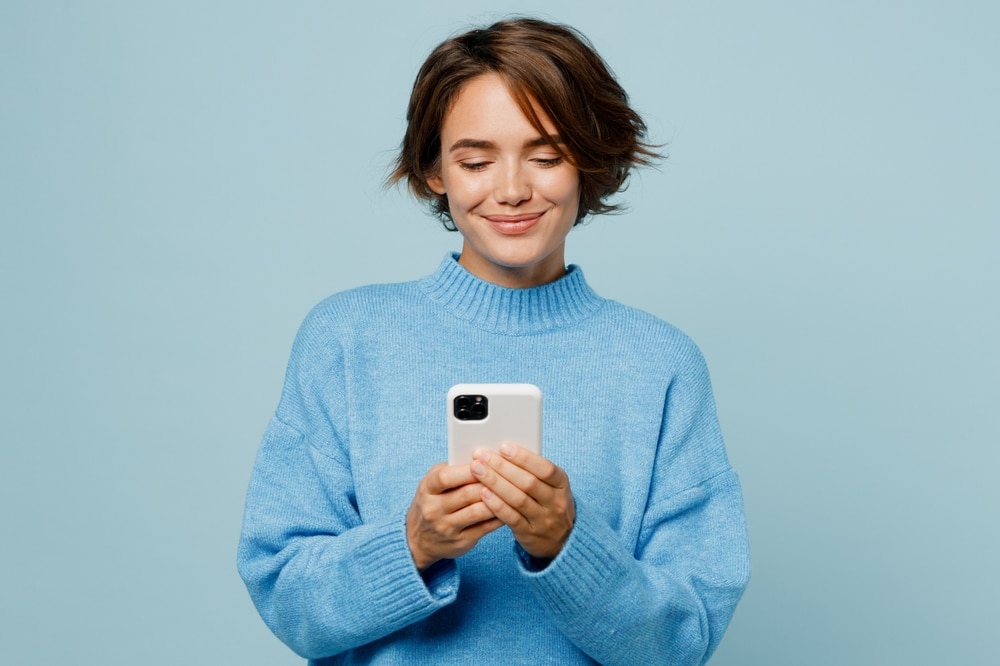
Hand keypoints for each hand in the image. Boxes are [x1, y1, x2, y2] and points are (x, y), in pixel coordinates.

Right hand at [406, 463, 503, 570]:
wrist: (417, 539)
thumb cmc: (432, 501)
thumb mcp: (433, 484)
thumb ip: (454, 471)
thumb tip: (484, 457)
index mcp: (427, 489)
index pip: (446, 477)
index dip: (468, 470)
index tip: (487, 461)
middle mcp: (433, 509)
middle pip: (466, 494)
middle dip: (489, 483)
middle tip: (509, 473)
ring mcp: (446, 528)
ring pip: (478, 512)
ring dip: (497, 500)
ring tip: (513, 489)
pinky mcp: (460, 542)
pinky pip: (485, 527)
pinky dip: (499, 516)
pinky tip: (511, 507)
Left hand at [470, 444, 574, 560]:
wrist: (560, 539)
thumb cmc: (548, 502)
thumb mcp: (551, 486)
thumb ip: (533, 470)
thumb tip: (503, 451)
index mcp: (562, 484)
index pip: (545, 469)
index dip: (524, 457)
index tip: (503, 447)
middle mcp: (556, 502)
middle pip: (528, 483)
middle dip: (502, 467)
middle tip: (481, 455)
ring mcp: (543, 520)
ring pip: (518, 499)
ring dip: (495, 482)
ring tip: (477, 470)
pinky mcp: (529, 534)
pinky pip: (511, 518)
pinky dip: (496, 504)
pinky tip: (483, 493)